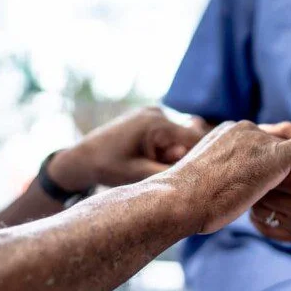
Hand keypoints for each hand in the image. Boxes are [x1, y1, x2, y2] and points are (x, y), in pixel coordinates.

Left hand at [48, 107, 203, 190]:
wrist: (82, 158)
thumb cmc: (109, 168)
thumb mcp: (142, 175)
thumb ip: (172, 172)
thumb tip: (200, 177)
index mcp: (157, 124)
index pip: (196, 138)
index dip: (205, 156)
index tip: (208, 175)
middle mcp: (158, 112)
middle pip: (191, 136)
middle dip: (187, 156)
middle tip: (173, 172)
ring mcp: (153, 113)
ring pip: (181, 136)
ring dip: (177, 153)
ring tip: (158, 165)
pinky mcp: (150, 118)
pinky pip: (170, 134)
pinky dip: (168, 149)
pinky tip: (154, 159)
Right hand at [167, 121, 290, 233]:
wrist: (180, 200)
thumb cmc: (184, 199)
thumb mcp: (200, 179)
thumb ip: (216, 175)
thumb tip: (215, 187)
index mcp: (227, 132)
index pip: (257, 139)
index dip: (269, 156)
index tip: (277, 175)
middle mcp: (244, 130)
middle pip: (276, 139)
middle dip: (288, 158)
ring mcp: (259, 141)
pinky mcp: (274, 156)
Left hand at [249, 122, 290, 243]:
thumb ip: (289, 135)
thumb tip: (260, 128)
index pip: (267, 172)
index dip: (261, 165)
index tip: (260, 161)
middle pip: (261, 193)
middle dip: (256, 183)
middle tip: (255, 176)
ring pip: (259, 213)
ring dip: (256, 201)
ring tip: (260, 192)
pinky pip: (266, 230)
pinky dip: (259, 219)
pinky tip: (264, 208)